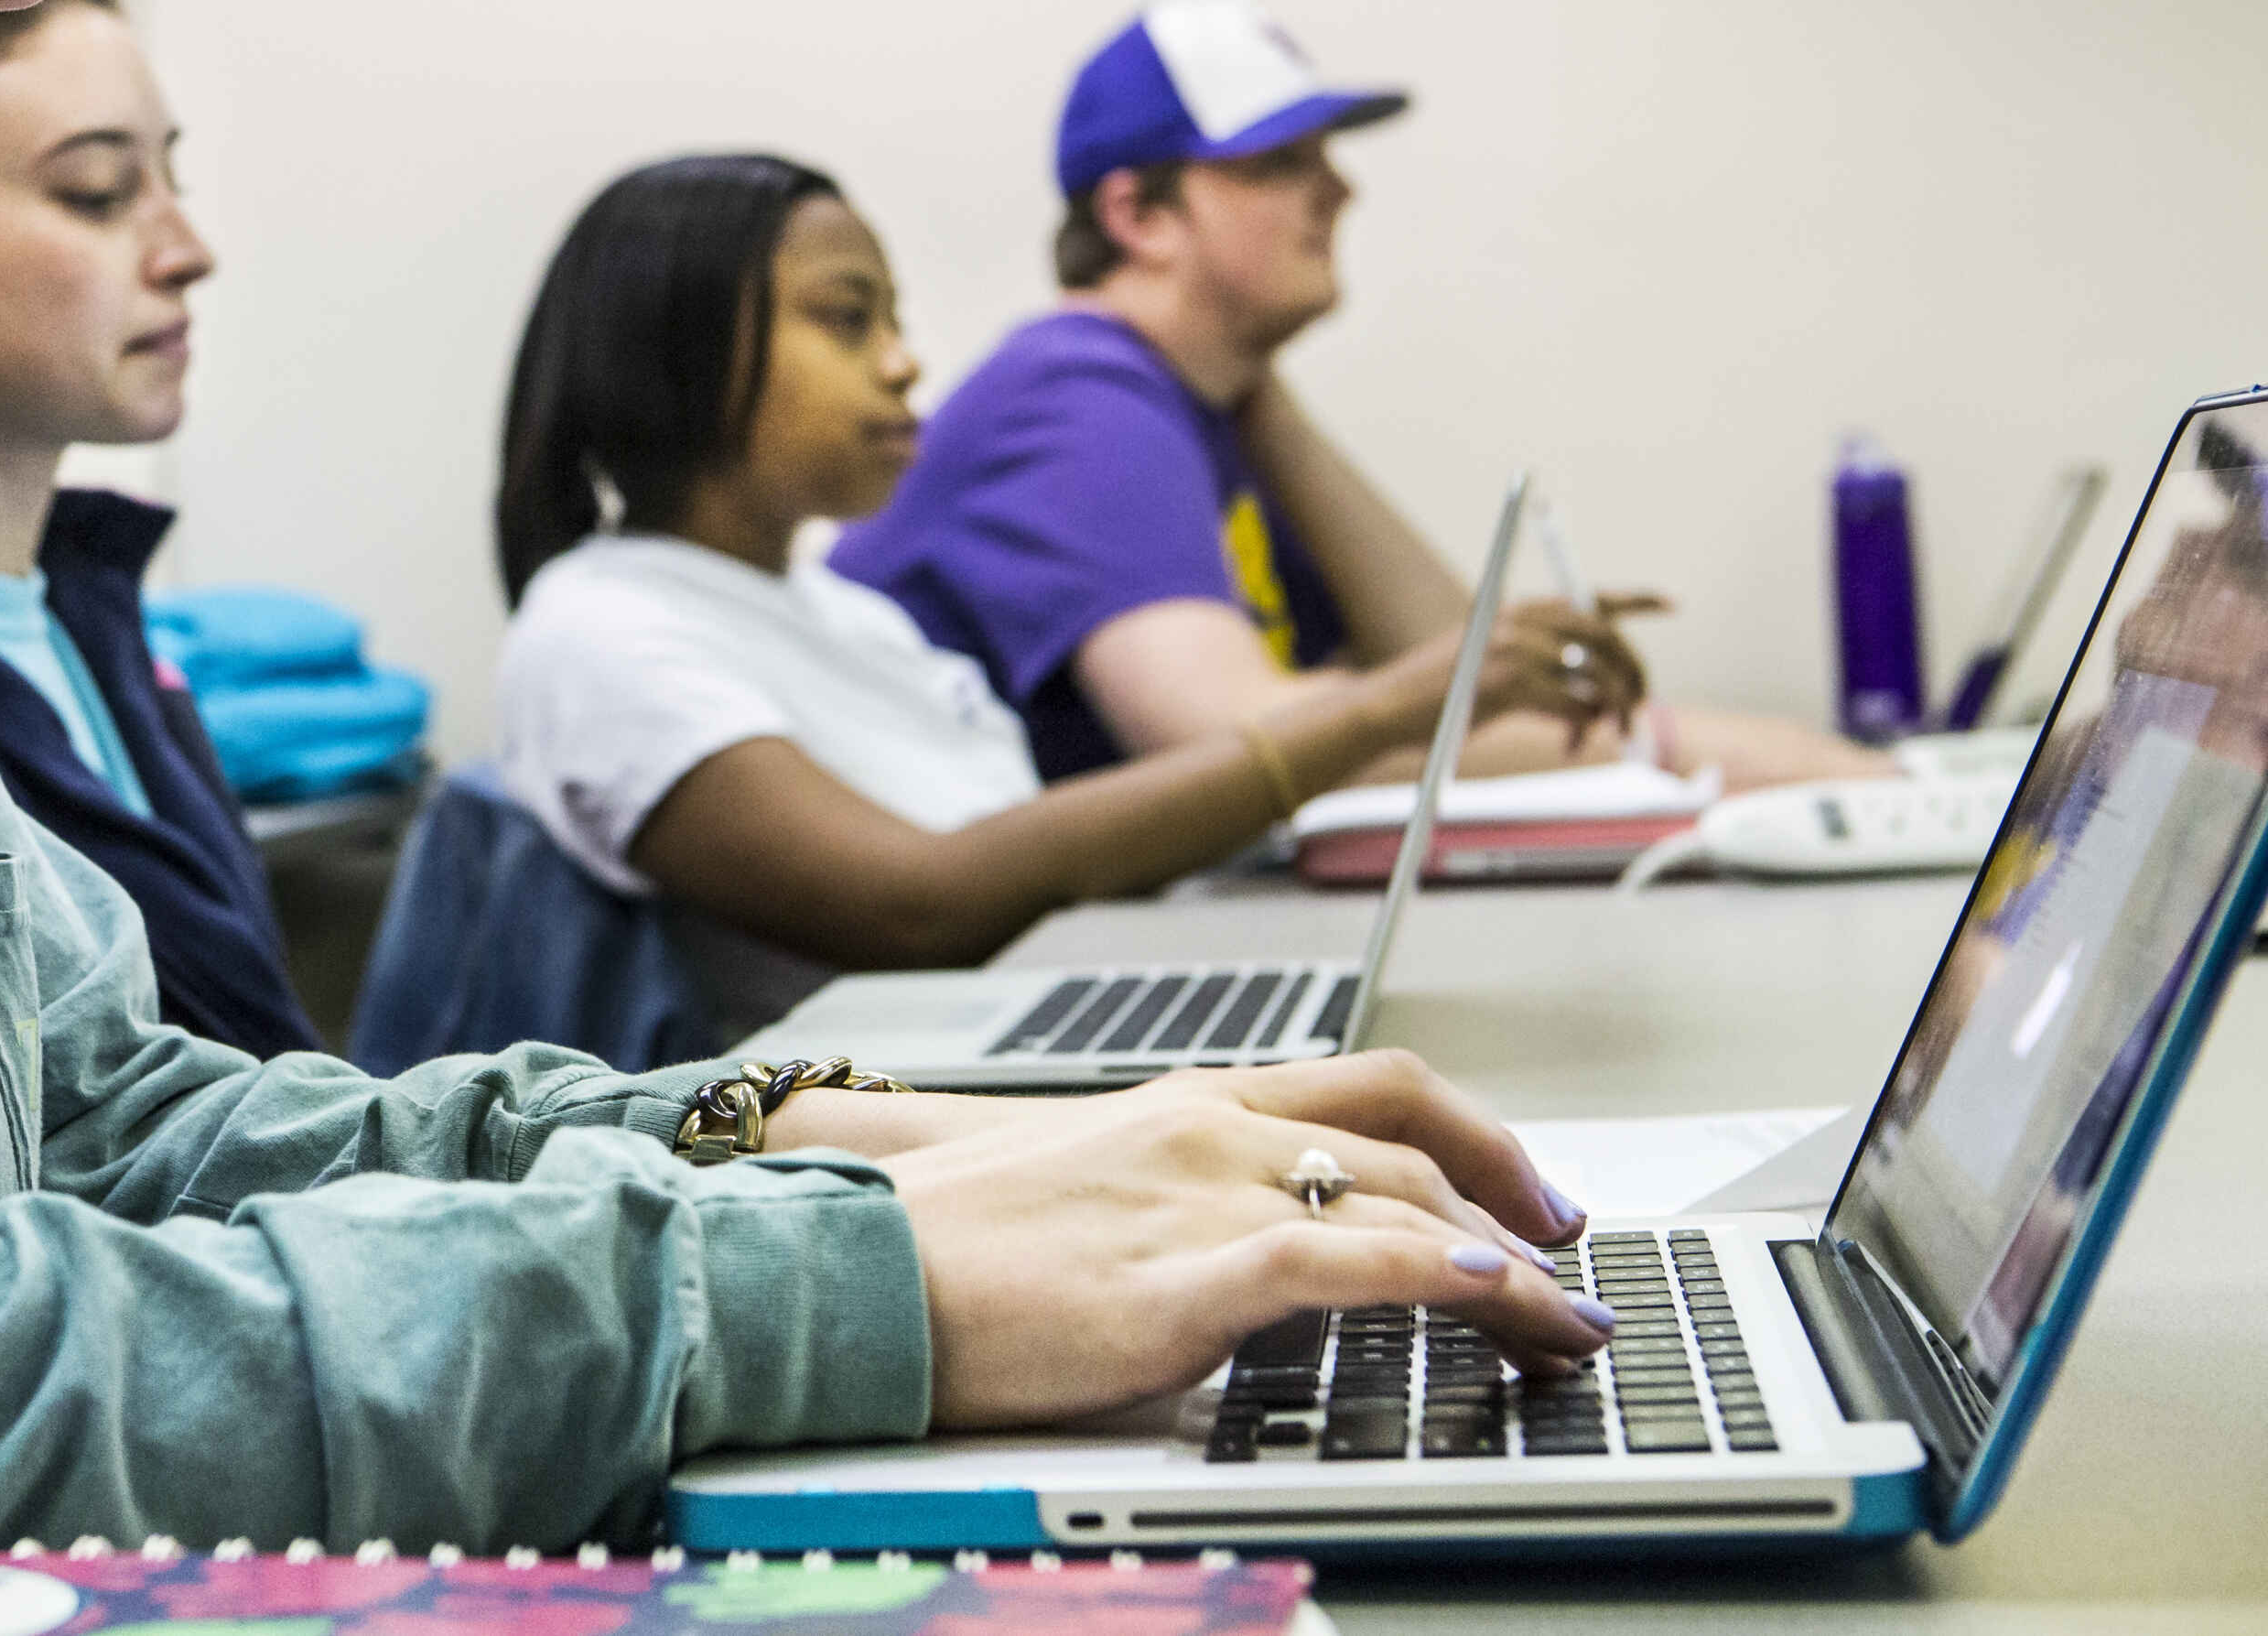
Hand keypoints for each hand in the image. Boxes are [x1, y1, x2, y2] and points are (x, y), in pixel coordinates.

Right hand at [875, 1051, 1609, 1430]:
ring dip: (1508, 1267)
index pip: (1360, 1088)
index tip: (1525, 1196)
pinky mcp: (1176, 1277)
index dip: (1470, 1134)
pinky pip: (1335, 1257)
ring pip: (1395, 1197)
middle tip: (1570, 1271)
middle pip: (1404, 1139)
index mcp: (1175, 1108)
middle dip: (1514, 1204)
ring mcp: (1192, 1196)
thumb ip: (1150, 1207)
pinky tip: (1488, 1294)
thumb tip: (1207, 1256)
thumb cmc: (931, 1248)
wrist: (843, 1267)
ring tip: (1566, 1324)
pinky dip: (1431, 1272)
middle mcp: (1200, 1131)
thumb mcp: (1063, 1198)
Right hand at [1375, 596, 1658, 754]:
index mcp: (1519, 609)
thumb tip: (1596, 682)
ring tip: (1602, 733)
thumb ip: (1537, 658)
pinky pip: (1577, 705)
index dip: (1636, 599)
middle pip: (1607, 638)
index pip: (1590, 596)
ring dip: (1612, 710)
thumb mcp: (1487, 659)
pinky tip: (1569, 741)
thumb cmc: (1438, 694)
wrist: (1387, 709)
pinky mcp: (1511, 683)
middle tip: (1635, 709)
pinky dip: (1583, 728)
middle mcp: (1521, 621)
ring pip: (1598, 676)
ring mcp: (1516, 649)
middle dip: (1633, 674)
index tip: (1671, 604)